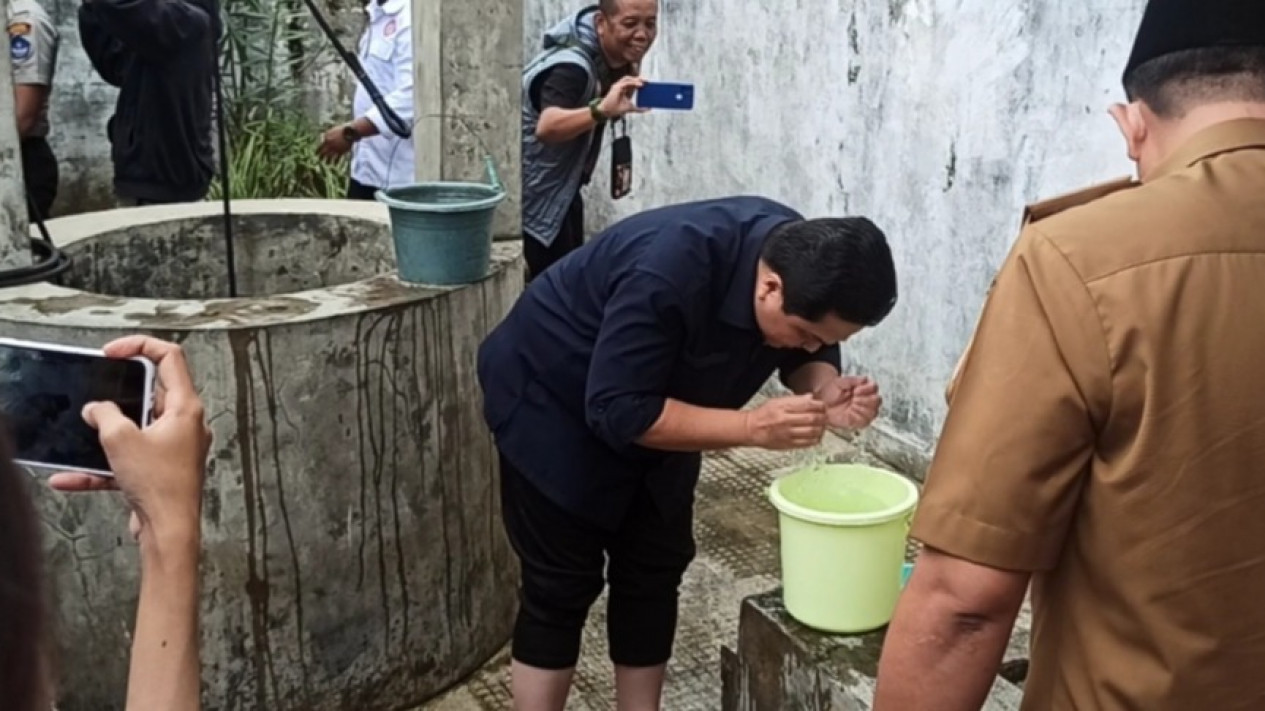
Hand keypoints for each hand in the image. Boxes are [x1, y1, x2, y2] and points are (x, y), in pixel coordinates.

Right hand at [49, 336, 210, 542]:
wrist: (169, 530)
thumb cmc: (161, 486)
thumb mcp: (121, 439)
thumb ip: (105, 415)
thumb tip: (97, 409)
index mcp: (186, 407)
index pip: (170, 358)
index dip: (141, 346)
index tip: (114, 352)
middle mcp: (186, 424)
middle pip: (153, 392)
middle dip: (121, 392)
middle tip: (99, 393)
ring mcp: (175, 447)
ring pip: (137, 427)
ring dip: (109, 432)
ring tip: (87, 434)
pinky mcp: (162, 469)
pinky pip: (129, 458)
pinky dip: (103, 464)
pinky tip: (72, 476)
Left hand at [317, 124, 353, 160]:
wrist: (349, 132)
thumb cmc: (340, 130)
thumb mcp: (331, 131)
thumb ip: (326, 136)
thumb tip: (323, 140)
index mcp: (326, 140)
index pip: (320, 147)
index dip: (317, 151)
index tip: (316, 154)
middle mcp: (330, 145)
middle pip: (324, 153)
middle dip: (321, 157)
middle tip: (320, 159)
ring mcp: (335, 149)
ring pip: (329, 157)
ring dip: (327, 161)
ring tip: (327, 163)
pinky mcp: (341, 152)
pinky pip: (337, 158)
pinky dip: (335, 162)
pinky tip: (335, 164)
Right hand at [599, 76, 647, 119]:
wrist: (607, 112)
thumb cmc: (616, 109)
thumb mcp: (631, 108)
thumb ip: (639, 108)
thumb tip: (649, 108)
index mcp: (624, 89)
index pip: (633, 83)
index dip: (640, 82)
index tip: (649, 83)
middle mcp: (621, 86)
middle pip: (631, 79)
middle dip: (640, 79)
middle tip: (648, 81)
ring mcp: (618, 85)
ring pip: (628, 79)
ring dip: (637, 79)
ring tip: (645, 82)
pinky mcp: (616, 87)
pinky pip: (626, 82)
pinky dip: (633, 82)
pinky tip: (640, 85)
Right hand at [743, 394, 827, 449]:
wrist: (751, 429)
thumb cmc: (764, 414)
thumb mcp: (777, 401)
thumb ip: (795, 399)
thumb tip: (811, 397)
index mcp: (783, 407)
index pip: (808, 405)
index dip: (820, 405)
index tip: (823, 406)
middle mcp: (786, 420)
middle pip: (812, 418)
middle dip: (823, 417)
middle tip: (825, 416)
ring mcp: (788, 434)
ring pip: (812, 432)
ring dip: (821, 428)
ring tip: (822, 426)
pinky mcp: (789, 444)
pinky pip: (807, 443)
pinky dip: (816, 439)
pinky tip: (816, 435)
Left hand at [815, 376, 881, 429]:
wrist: (821, 402)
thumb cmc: (830, 391)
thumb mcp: (839, 382)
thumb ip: (852, 380)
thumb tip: (864, 379)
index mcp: (863, 387)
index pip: (874, 387)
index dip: (867, 389)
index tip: (856, 390)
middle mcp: (866, 399)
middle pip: (877, 400)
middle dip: (866, 400)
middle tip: (854, 399)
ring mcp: (863, 411)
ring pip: (874, 412)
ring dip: (863, 409)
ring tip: (852, 406)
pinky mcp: (858, 421)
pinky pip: (866, 422)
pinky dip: (860, 418)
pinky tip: (851, 413)